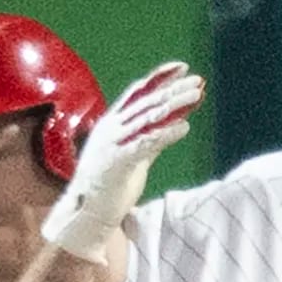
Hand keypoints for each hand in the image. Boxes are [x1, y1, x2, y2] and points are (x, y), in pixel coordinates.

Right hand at [40, 61, 203, 260]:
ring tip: (196, 95)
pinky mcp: (117, 162)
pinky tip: (184, 127)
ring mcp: (112, 143)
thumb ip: (152, 137)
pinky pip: (145, 143)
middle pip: (146, 102)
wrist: (84, 214)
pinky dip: (166, 133)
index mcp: (111, 123)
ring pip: (147, 117)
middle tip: (197, 81)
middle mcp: (111, 128)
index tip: (182, 67)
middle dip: (173, 89)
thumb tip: (177, 122)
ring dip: (174, 104)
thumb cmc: (110, 186)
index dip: (159, 78)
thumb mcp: (134, 156)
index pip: (137, 92)